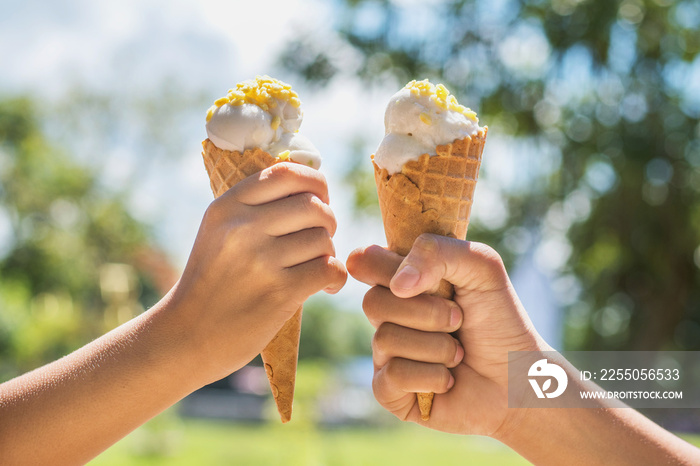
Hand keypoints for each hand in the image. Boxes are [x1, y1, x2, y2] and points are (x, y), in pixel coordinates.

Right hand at [172, 163, 346, 382]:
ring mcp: (261, 260)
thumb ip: (256, 206)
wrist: (187, 336)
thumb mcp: (218, 231)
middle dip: (327, 222)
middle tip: (319, 239)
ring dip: (328, 254)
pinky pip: (330, 269)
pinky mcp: (279, 292)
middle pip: (313, 206)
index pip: (286, 173)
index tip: (319, 199)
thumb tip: (313, 188)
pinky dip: (335, 278)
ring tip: (312, 267)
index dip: (315, 182)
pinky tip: (324, 287)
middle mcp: (243, 227)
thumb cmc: (212, 281)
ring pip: (323, 239)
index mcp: (227, 205)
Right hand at [347, 234, 545, 435]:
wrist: (520, 377)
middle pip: (372, 302)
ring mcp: (385, 353)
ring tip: (458, 353)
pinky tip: (448, 380)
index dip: (386, 269)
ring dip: (437, 346)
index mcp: (401, 279)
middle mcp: (387, 314)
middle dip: (427, 312)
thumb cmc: (499, 319)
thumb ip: (437, 252)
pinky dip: (432, 375)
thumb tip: (397, 286)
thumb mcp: (480, 267)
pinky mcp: (389, 391)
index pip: (363, 261)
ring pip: (385, 340)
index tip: (420, 281)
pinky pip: (393, 376)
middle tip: (459, 319)